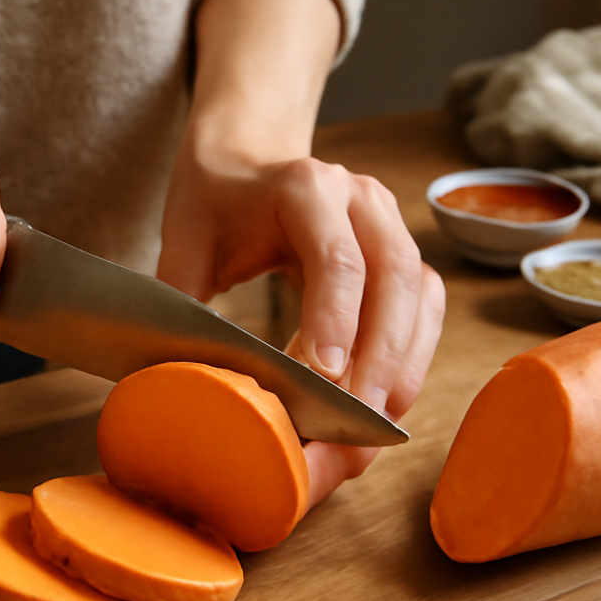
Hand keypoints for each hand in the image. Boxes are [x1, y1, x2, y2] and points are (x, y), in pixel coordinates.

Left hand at [157, 0, 444, 505]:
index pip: (336, 259)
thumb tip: (176, 388)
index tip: (323, 378)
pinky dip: (407, 365)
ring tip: (362, 440)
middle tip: (349, 435)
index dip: (335, 320)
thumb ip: (182, 308)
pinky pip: (424, 315)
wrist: (245, 160)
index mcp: (306, 188)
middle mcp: (362, 202)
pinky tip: (377, 410)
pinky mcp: (405, 258)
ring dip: (398, 375)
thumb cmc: (214, 204)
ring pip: (419, 305)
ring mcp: (391, 227)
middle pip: (394, 286)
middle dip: (377, 367)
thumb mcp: (184, 244)